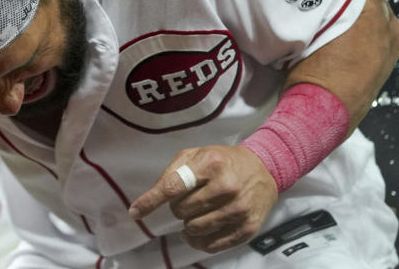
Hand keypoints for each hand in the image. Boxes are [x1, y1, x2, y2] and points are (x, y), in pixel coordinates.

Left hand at [128, 145, 277, 252]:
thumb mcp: (196, 154)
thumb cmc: (223, 161)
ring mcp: (238, 210)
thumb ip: (173, 171)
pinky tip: (202, 231)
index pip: (173, 187)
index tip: (135, 212)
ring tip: (196, 214)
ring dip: (188, 224)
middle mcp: (226, 187)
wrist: (264, 168)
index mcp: (211, 164)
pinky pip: (212, 245)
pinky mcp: (247, 228)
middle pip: (181, 211)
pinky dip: (200, 241)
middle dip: (178, 207)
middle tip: (188, 200)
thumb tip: (155, 196)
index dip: (151, 201)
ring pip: (194, 229)